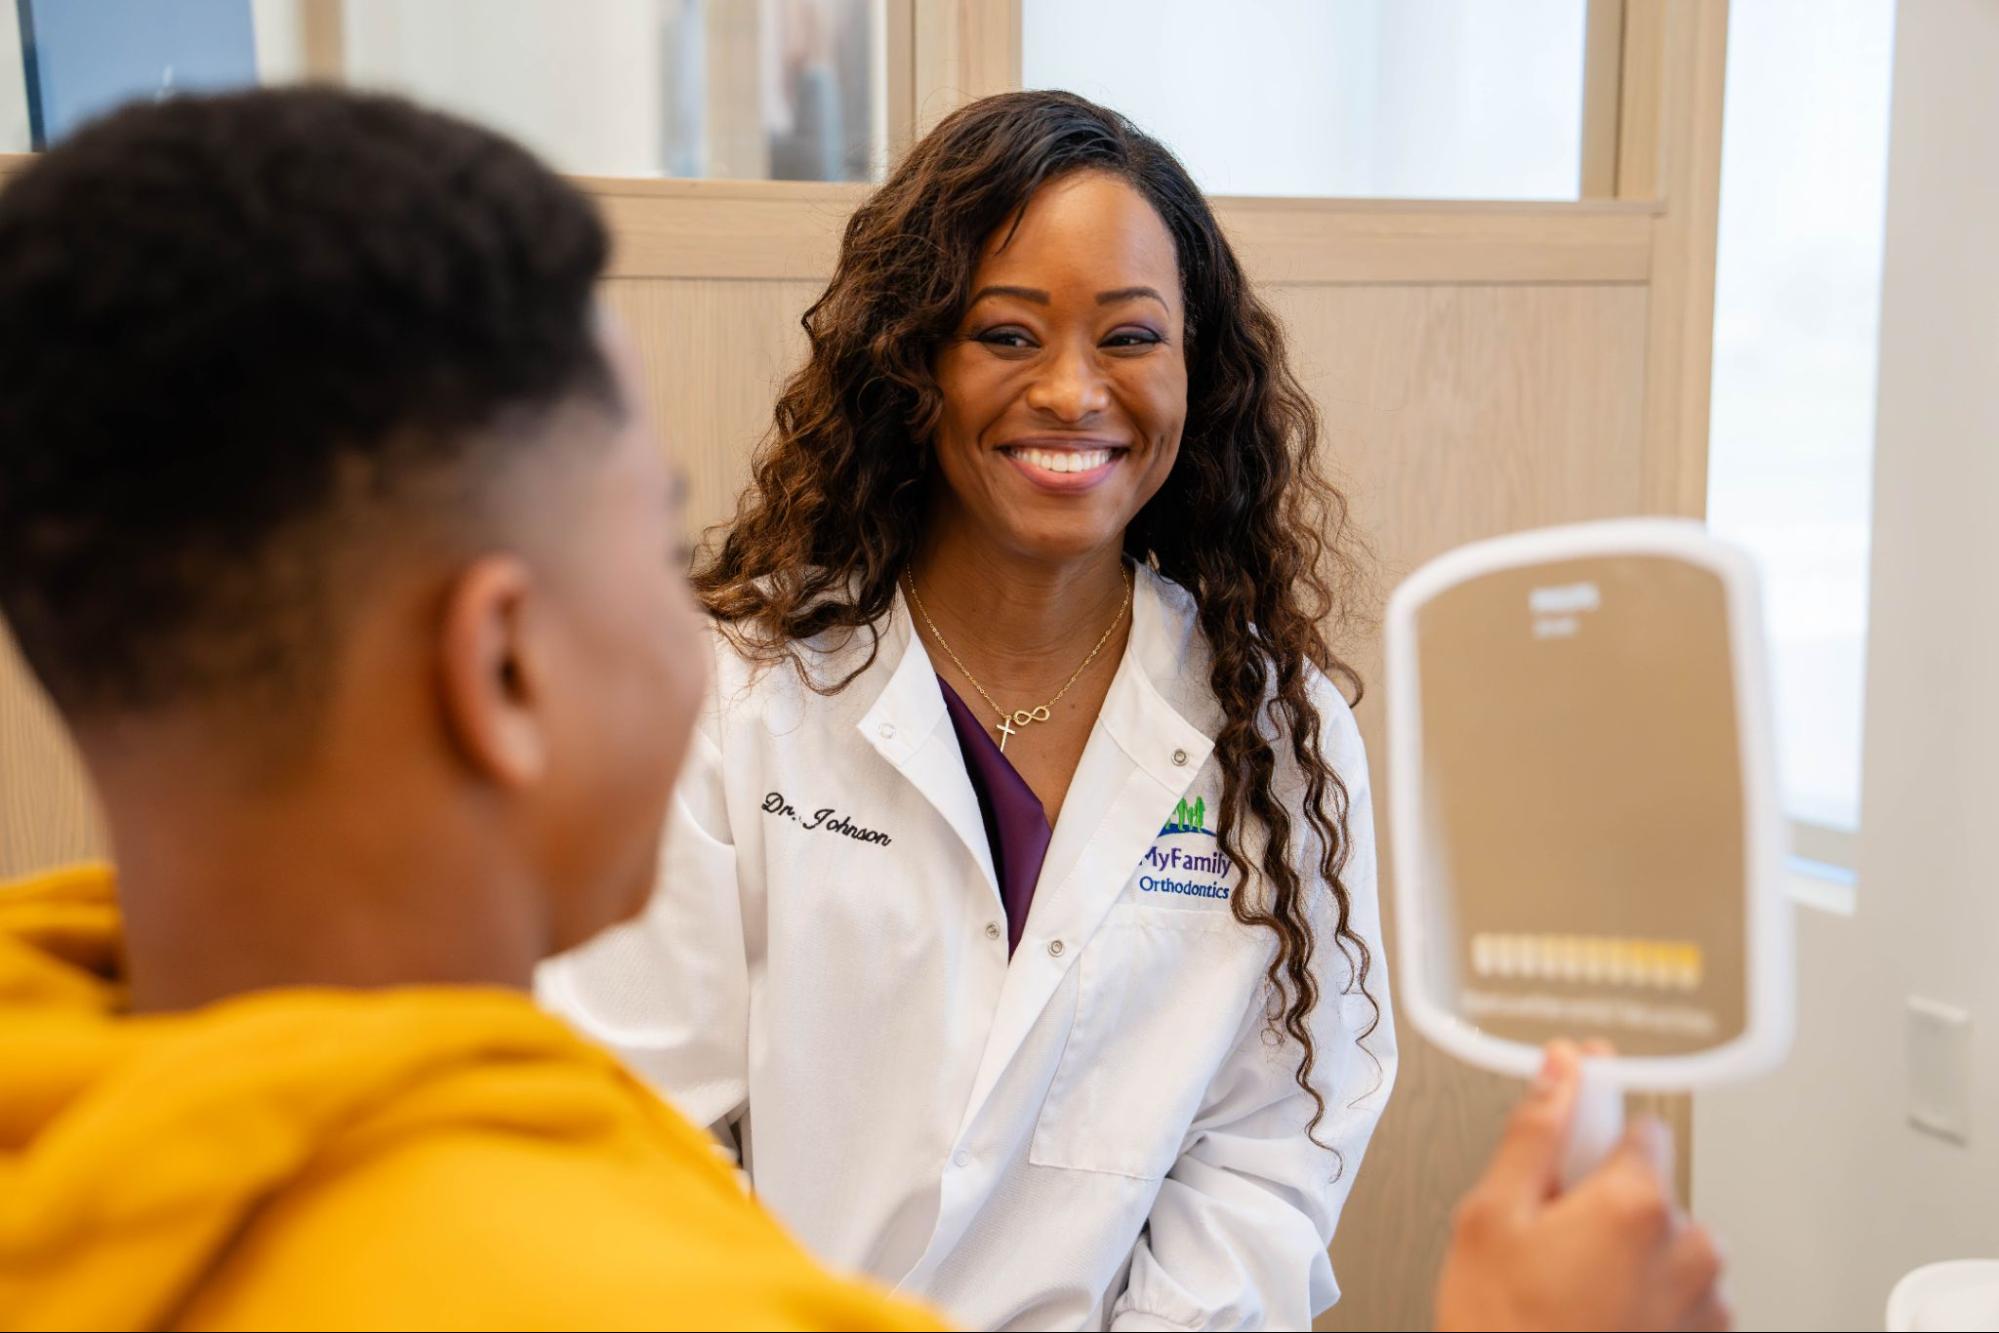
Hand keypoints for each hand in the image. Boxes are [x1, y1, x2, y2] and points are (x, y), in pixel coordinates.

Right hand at [1434, 1042, 1728, 1330]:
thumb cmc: (1505, 1332)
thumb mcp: (1491, 1216)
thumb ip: (1535, 1133)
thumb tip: (1561, 1074)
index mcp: (1638, 1204)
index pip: (1640, 1121)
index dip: (1597, 1124)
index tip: (1570, 1133)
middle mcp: (1690, 1251)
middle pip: (1651, 1188)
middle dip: (1604, 1200)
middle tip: (1548, 1234)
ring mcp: (1704, 1304)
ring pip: (1665, 1244)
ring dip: (1625, 1253)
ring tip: (1566, 1287)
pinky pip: (1676, 1294)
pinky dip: (1640, 1297)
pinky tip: (1588, 1314)